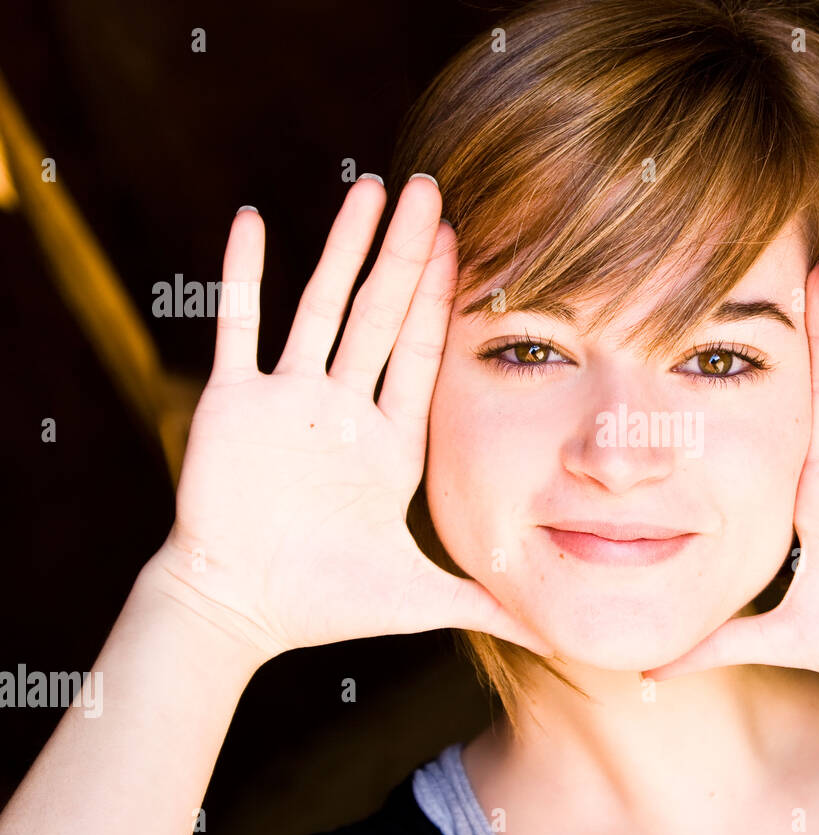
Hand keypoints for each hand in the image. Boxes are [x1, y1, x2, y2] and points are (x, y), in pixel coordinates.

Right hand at [149, 175, 554, 662]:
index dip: (444, 298)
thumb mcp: (423, 596)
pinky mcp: (234, 406)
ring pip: (321, 306)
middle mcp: (343, 410)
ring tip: (370, 187)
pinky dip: (243, 275)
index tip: (468, 241)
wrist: (238, 612)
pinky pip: (239, 328)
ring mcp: (288, 400)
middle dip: (407, 253)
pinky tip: (252, 220)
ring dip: (343, 248)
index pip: (422, 353)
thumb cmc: (326, 604)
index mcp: (388, 443)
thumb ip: (489, 605)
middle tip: (431, 187)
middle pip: (382, 314)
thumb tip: (558, 638)